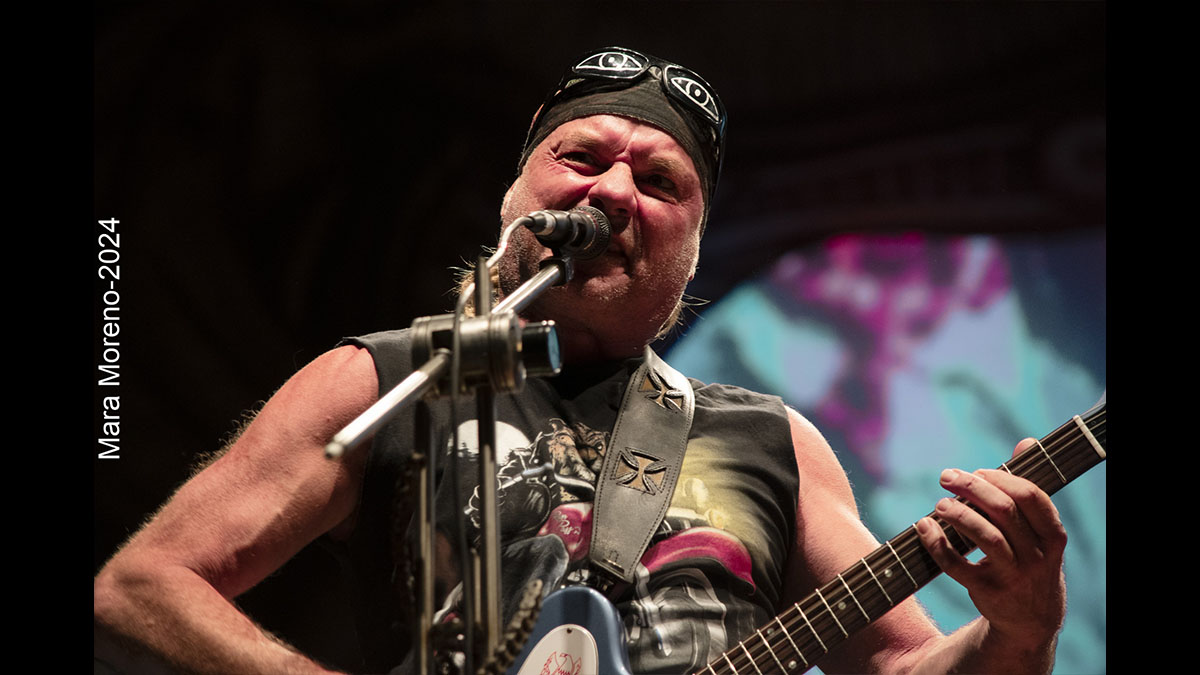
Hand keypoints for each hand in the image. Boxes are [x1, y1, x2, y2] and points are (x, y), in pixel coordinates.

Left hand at [914, 439, 1066, 649]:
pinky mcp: (987, 592)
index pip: (1030, 497)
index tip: (977, 471)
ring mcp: (1013, 576)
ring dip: (957, 514)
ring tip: (939, 503)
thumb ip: (1026, 487)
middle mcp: (1037, 556)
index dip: (1000, 477)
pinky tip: (924, 527)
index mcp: (1052, 535)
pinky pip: (958, 566)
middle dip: (972, 488)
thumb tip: (1026, 441)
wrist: (1030, 621)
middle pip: (1004, 512)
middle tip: (946, 476)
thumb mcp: (1038, 530)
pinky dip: (937, 544)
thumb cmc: (1029, 559)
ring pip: (985, 538)